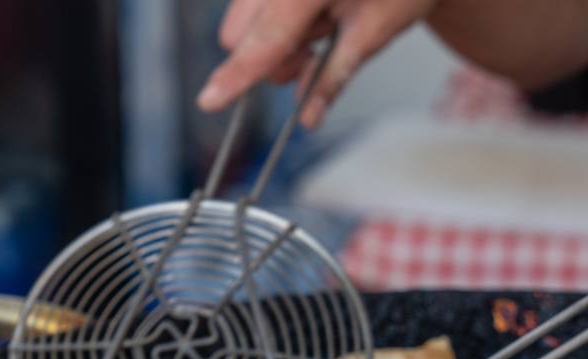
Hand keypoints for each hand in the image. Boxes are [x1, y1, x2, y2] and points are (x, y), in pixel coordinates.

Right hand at [197, 0, 438, 126]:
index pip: (265, 38)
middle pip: (238, 33)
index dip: (238, 74)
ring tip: (323, 23)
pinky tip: (312, 12)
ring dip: (277, 40)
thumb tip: (307, 119)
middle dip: (269, 59)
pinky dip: (278, 22)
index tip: (210, 101)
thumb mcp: (377, 30)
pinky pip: (254, 9)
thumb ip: (334, 75)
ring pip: (243, 24)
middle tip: (317, 51)